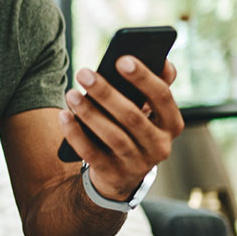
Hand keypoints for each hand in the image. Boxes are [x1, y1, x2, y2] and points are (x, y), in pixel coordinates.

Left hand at [57, 58, 184, 200]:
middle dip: (106, 93)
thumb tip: (164, 59)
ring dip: (89, 113)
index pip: (162, 97)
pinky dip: (76, 134)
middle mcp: (160, 146)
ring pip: (113, 136)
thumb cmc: (134, 128)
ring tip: (71, 93)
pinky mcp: (114, 175)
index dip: (143, 78)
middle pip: (132, 117)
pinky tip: (64, 116)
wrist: (121, 174)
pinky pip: (92, 154)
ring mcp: (138, 164)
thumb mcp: (149, 109)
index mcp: (172, 124)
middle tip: (84, 72)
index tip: (121, 59)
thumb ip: (157, 84)